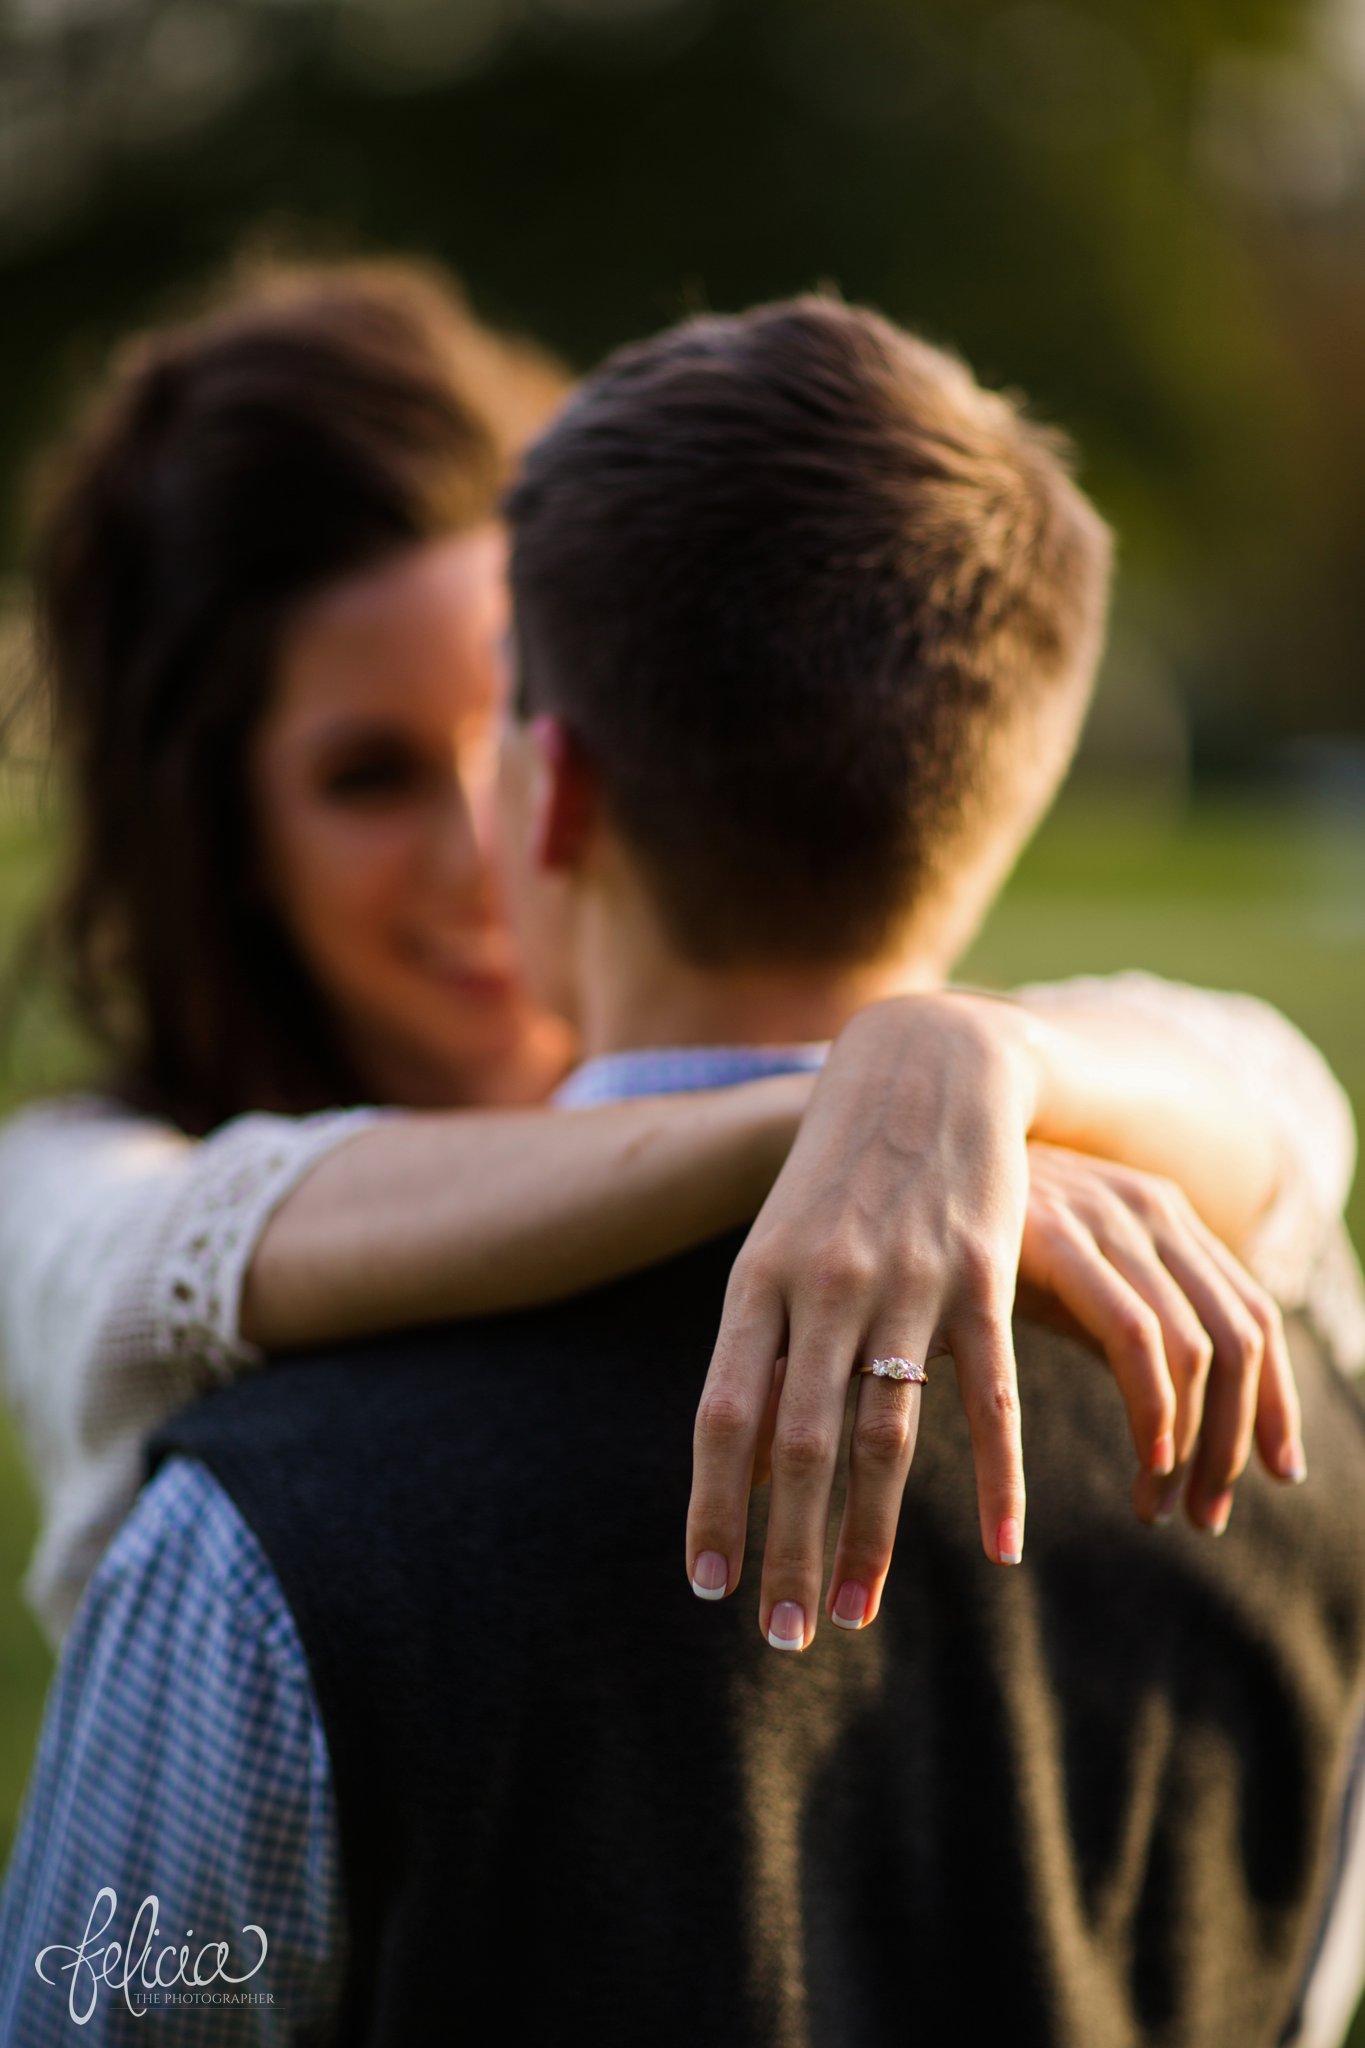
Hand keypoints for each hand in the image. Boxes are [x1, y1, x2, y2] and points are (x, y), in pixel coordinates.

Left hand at [686, 993, 1035, 1650]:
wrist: (923, 1069)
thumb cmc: (836, 1173)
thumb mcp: (778, 1244)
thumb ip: (761, 1340)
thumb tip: (738, 1455)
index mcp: (757, 1281)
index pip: (721, 1415)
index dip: (712, 1505)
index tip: (708, 1586)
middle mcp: (823, 1284)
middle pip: (798, 1443)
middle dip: (789, 1550)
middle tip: (784, 1637)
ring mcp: (904, 1280)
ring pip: (886, 1434)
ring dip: (871, 1536)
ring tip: (857, 1614)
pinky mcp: (983, 1276)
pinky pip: (988, 1395)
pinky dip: (998, 1479)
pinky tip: (1001, 1548)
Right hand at [1016, 1143, 1305, 1532]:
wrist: (905, 1150)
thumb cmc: (979, 1229)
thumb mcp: (1067, 1276)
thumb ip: (1123, 1329)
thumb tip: (1174, 1426)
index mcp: (1166, 1214)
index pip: (1256, 1315)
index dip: (1276, 1403)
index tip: (1276, 1473)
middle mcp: (1152, 1209)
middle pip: (1241, 1338)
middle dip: (1235, 1440)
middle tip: (1206, 1514)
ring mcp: (1109, 1220)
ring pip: (1198, 1349)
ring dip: (1191, 1445)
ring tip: (1162, 1506)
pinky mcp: (1059, 1239)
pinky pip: (1135, 1339)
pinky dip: (1152, 1410)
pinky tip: (1145, 1461)